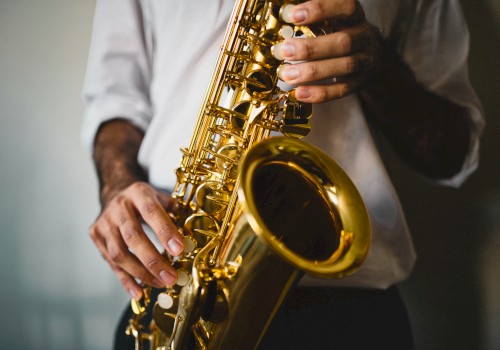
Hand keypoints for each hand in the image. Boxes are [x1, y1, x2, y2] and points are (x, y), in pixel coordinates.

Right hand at [89, 182, 183, 299]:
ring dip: (141, 273)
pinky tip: (139, 292)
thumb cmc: (144, 200)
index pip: (151, 212)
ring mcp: (104, 223)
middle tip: (171, 277)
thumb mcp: (161, 197)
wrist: (115, 193)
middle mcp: (118, 207)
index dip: (165, 231)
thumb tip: (192, 238)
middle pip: (133, 237)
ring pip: (119, 254)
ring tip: (161, 284)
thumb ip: (176, 214)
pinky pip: (112, 263)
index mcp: (138, 193)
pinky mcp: (96, 237)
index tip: (179, 250)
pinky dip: (126, 280)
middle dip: (153, 260)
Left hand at [274, 0, 381, 102]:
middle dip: (311, 48)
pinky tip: (300, 93)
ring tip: (287, 74)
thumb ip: (310, 16)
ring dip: (312, 72)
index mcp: (355, 15)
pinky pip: (342, 89)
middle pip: (344, 42)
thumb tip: (284, 12)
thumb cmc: (339, 30)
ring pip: (344, 67)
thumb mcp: (330, 17)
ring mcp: (364, 61)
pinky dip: (320, 93)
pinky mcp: (359, 82)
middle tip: (283, 51)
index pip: (346, 7)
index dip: (320, 10)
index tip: (292, 16)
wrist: (369, 53)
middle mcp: (363, 37)